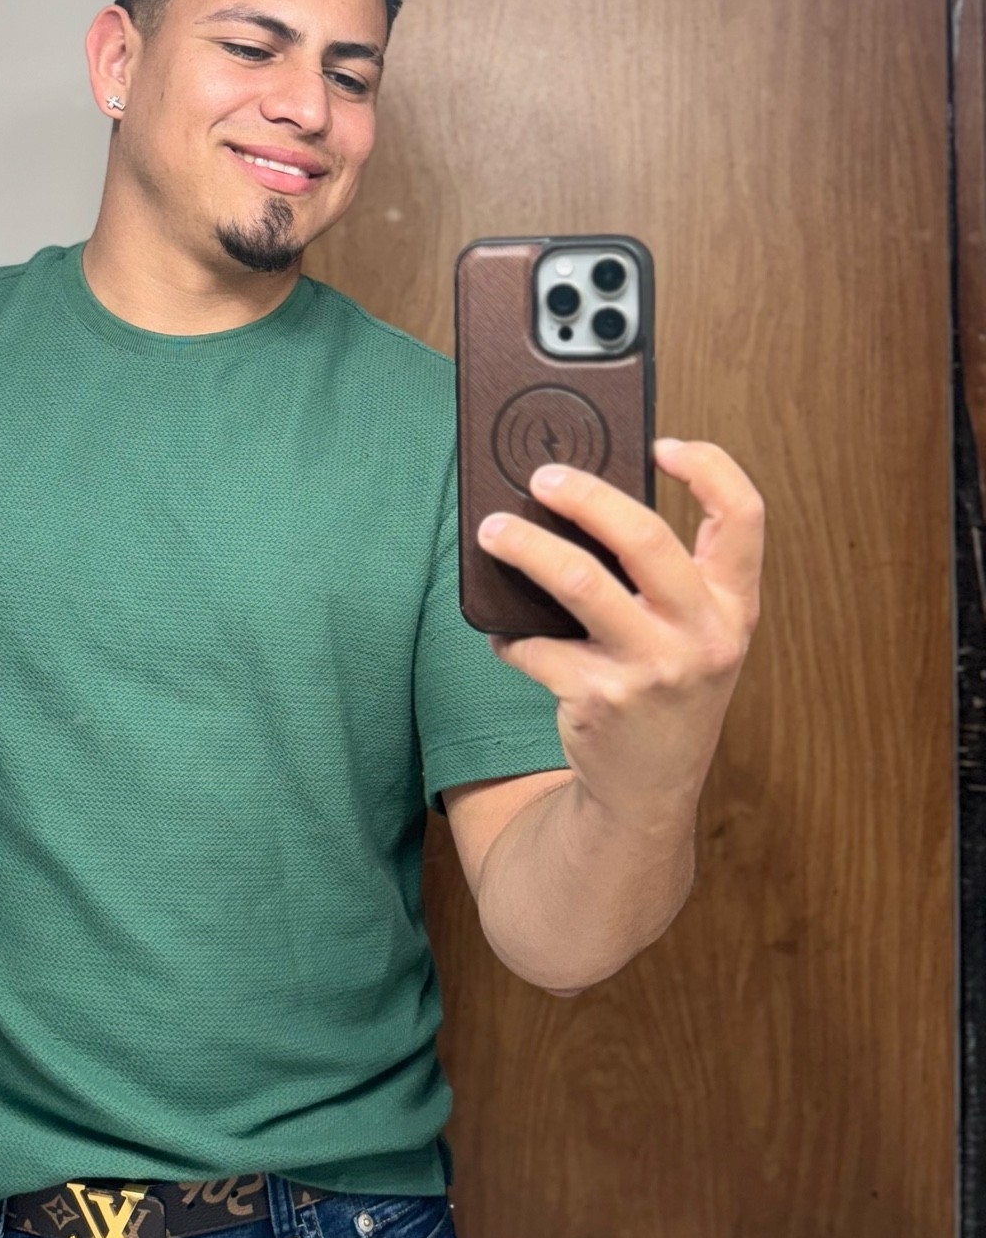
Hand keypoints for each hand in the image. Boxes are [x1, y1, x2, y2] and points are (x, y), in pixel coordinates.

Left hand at [476, 438, 764, 829]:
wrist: (649, 792)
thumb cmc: (665, 692)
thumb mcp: (693, 635)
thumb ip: (666, 578)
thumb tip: (582, 502)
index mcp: (734, 606)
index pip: (744, 515)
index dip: (708, 468)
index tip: (662, 445)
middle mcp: (704, 634)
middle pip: (645, 537)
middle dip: (585, 496)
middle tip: (541, 477)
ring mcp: (654, 669)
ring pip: (579, 582)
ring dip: (525, 547)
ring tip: (491, 531)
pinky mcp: (600, 699)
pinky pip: (538, 646)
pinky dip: (511, 636)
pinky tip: (504, 635)